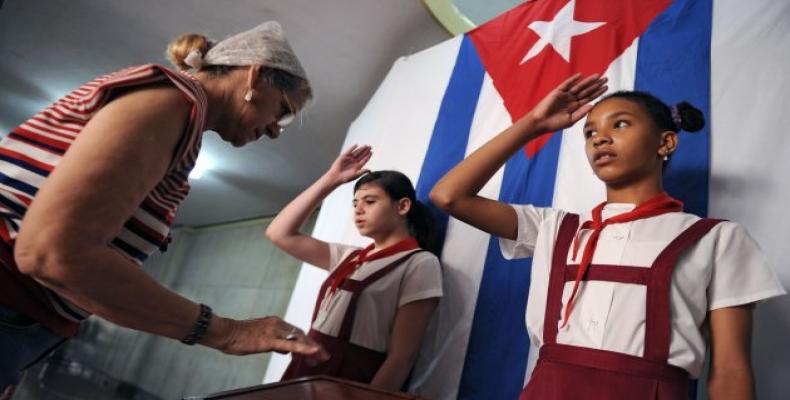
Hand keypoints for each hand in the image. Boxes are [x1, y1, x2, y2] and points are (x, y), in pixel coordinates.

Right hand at [210, 316, 329, 361]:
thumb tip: (285, 349)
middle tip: (324, 356)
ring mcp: (274, 331)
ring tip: (321, 357)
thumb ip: (274, 341)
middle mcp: (278, 324)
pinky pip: (290, 344)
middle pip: (301, 334)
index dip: (308, 341)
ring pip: (298, 338)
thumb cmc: (239, 336)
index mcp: (275, 322)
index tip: (317, 350)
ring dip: (312, 348)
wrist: (226, 332)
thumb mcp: (260, 337)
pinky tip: (313, 352)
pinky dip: (303, 347)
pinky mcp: (269, 340)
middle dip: (314, 345)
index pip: (296, 331)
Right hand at [326, 145, 371, 184]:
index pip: (364, 160)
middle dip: (366, 151)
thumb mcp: (355, 175)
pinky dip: (352, 148)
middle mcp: (354, 162)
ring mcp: (349, 158)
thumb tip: (369, 170)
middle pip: (361, 155)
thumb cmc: (345, 178)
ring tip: (366, 146)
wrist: (336, 177)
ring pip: (356, 152)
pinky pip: (349, 151)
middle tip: (370, 147)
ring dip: (361, 149)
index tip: (371, 152)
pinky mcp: (344, 156)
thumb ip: (362, 172)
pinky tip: (356, 145)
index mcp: (357, 166)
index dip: (368, 156)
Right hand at [526, 73, 607, 132]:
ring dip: (588, 81)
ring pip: (579, 86)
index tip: (606, 87)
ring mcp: (564, 95)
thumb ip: (581, 112)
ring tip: (598, 76)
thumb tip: (592, 104)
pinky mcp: (557, 92)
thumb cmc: (554, 124)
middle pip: (586, 90)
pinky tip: (580, 75)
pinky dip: (573, 80)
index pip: (589, 97)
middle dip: (596, 85)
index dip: (597, 92)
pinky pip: (566, 84)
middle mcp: (571, 99)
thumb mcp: (571, 120)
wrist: (541, 123)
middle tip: (606, 78)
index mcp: (575, 106)